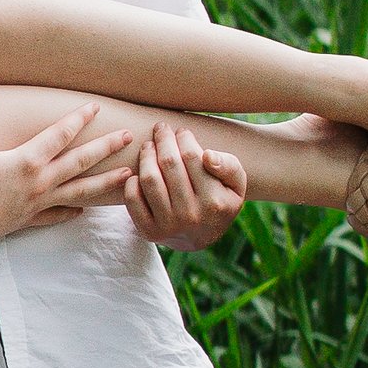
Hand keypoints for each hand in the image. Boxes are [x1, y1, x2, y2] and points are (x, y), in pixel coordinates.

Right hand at [0, 94, 138, 254]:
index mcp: (26, 161)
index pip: (60, 134)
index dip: (79, 118)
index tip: (95, 106)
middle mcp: (39, 183)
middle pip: (81, 162)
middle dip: (106, 147)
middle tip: (130, 137)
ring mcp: (37, 204)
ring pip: (80, 192)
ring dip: (105, 182)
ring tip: (128, 175)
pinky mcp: (28, 220)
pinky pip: (57, 215)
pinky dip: (73, 211)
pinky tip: (85, 210)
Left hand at [123, 121, 247, 251]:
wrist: (201, 238)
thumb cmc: (219, 200)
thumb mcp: (235, 185)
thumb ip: (229, 166)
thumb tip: (208, 156)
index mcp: (215, 202)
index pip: (192, 157)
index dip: (184, 138)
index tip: (181, 131)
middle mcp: (191, 215)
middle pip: (169, 164)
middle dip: (163, 140)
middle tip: (161, 129)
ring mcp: (168, 225)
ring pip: (150, 179)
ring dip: (146, 155)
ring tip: (149, 145)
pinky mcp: (149, 231)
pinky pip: (133, 199)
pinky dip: (132, 181)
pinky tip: (138, 171)